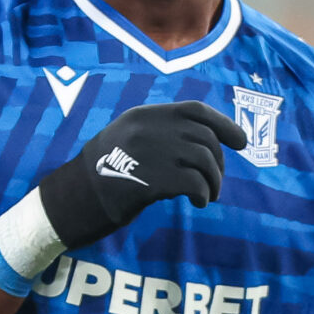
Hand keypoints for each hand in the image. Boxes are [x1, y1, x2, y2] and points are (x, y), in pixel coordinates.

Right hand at [35, 101, 247, 250]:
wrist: (72, 201)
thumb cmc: (101, 176)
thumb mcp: (124, 140)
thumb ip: (157, 133)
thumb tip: (202, 142)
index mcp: (143, 115)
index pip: (195, 111)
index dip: (224, 125)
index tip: (241, 142)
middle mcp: (150, 129)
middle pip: (205, 138)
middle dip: (218, 162)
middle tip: (215, 182)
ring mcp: (152, 152)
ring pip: (204, 161)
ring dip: (214, 181)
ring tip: (209, 196)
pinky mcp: (154, 179)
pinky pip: (196, 184)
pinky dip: (204, 194)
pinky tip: (199, 202)